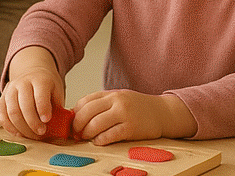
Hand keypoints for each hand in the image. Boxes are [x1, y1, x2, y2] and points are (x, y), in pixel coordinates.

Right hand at [0, 47, 64, 139]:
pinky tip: (18, 133)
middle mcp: (23, 82)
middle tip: (41, 133)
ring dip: (22, 127)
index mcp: (40, 79)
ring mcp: (11, 89)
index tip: (47, 121)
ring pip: (12, 111)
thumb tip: (59, 127)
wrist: (33, 72)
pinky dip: (9, 126)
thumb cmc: (47, 85)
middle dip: (33, 123)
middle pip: (24, 105)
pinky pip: (1, 114)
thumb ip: (57, 106)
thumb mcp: (57, 90)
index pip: (40, 95)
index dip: (43, 109)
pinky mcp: (3, 97)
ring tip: (32, 135)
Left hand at [73, 89, 195, 145]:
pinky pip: (109, 135)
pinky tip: (99, 141)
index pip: (85, 101)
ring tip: (86, 138)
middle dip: (77, 125)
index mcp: (111, 93)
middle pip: (87, 112)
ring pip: (96, 124)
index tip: (71, 122)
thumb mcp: (119, 99)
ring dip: (86, 134)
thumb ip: (102, 105)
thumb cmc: (138, 108)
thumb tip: (78, 116)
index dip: (74, 113)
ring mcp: (124, 114)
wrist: (163, 112)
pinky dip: (100, 140)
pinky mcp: (131, 128)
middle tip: (76, 133)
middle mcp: (117, 101)